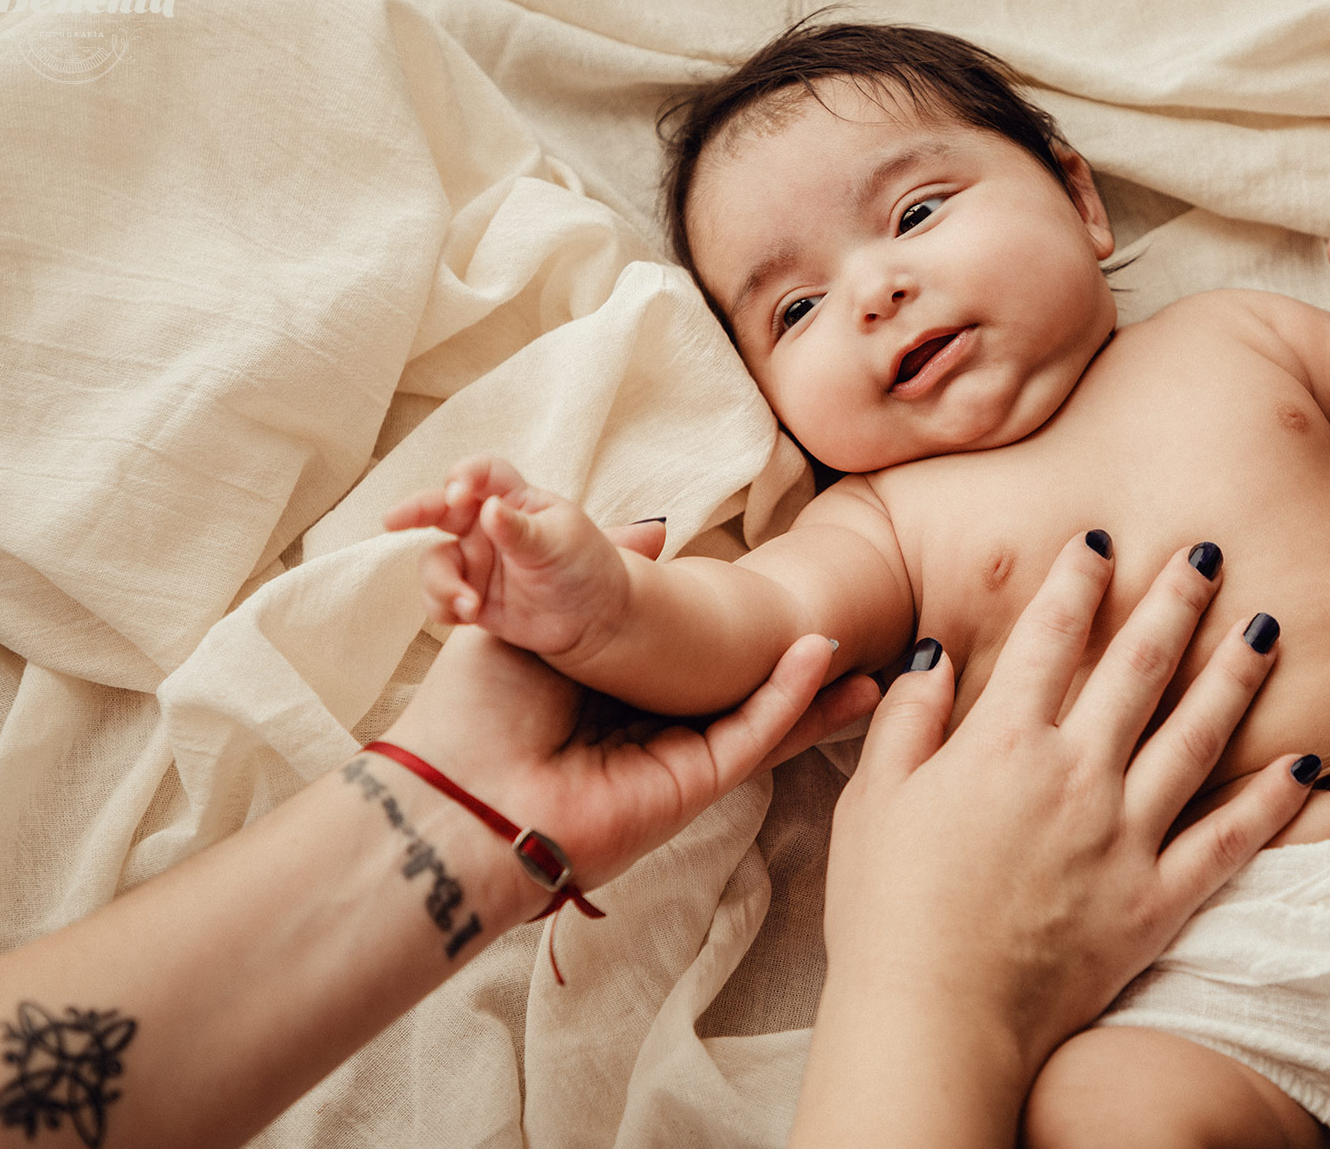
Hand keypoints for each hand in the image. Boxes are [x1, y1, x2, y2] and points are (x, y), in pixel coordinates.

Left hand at [380, 518, 879, 914]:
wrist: (456, 796)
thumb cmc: (474, 711)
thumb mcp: (537, 615)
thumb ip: (600, 575)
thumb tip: (656, 531)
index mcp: (607, 690)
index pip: (683, 657)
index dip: (729, 630)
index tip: (773, 599)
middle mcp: (647, 725)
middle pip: (736, 689)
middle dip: (792, 666)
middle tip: (847, 630)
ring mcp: (674, 758)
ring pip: (762, 716)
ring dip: (814, 688)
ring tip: (873, 659)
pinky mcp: (691, 785)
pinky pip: (752, 736)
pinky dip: (791, 699)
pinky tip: (821, 659)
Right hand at [383, 455, 630, 661]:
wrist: (595, 620)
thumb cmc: (585, 567)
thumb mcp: (560, 542)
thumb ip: (521, 529)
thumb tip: (488, 508)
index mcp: (514, 499)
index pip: (484, 474)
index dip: (466, 476)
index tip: (458, 491)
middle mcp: (487, 526)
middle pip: (440, 508)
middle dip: (414, 512)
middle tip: (391, 520)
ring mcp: (475, 562)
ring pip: (434, 562)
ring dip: (441, 582)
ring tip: (469, 604)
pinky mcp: (470, 596)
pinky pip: (439, 599)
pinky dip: (444, 606)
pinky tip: (469, 614)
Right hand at [818, 533, 1312, 1076]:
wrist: (936, 1016)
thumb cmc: (889, 911)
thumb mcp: (873, 800)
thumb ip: (907, 719)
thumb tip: (933, 656)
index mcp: (1003, 744)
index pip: (1049, 636)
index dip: (1078, 579)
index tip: (1101, 540)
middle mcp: (1075, 774)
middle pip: (1139, 667)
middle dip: (1174, 600)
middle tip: (1207, 553)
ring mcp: (1125, 836)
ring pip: (1198, 736)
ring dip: (1235, 674)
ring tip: (1267, 626)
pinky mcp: (1156, 899)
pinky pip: (1229, 841)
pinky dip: (1272, 802)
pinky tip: (1304, 763)